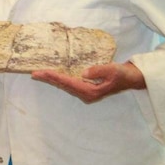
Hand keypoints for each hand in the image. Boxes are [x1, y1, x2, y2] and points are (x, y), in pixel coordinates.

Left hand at [31, 61, 145, 102]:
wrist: (131, 78)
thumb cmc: (122, 74)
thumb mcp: (112, 70)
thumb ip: (99, 70)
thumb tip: (83, 73)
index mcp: (90, 91)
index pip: (68, 82)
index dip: (54, 76)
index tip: (42, 72)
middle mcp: (86, 94)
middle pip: (63, 85)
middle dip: (48, 79)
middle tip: (34, 73)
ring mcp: (85, 92)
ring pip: (64, 85)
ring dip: (52, 79)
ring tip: (39, 74)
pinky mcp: (86, 88)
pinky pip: (69, 83)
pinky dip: (59, 79)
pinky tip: (52, 76)